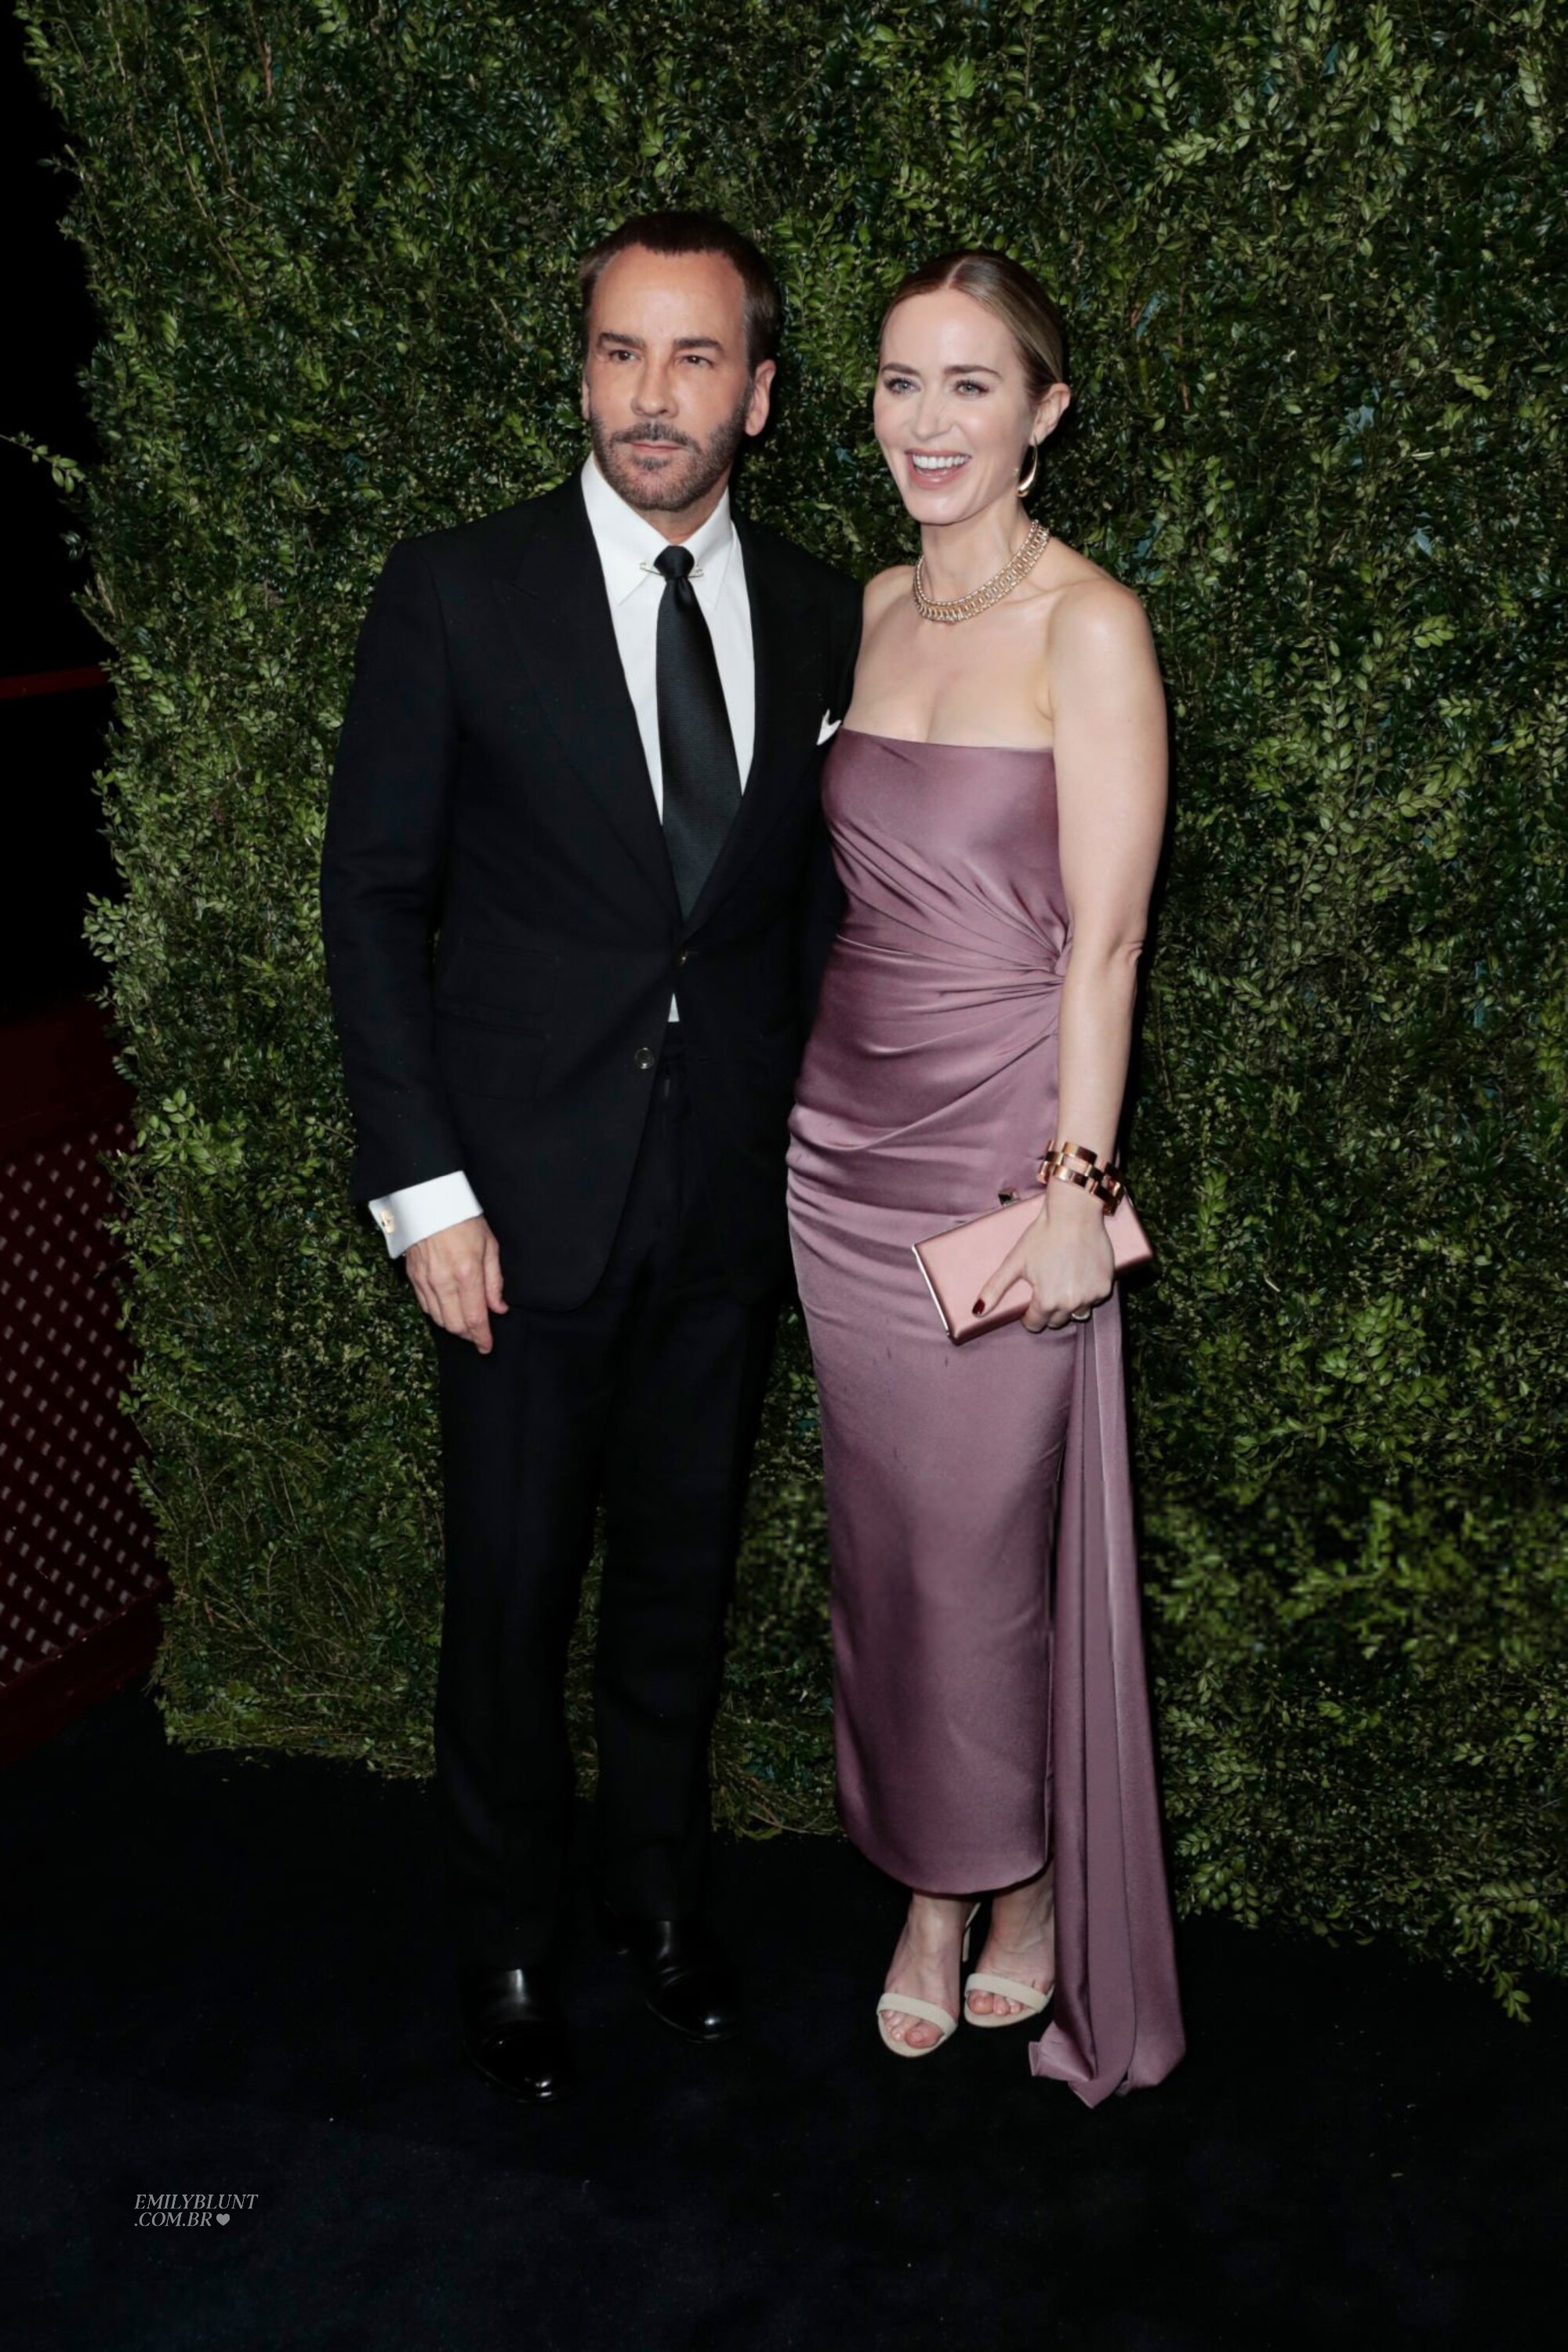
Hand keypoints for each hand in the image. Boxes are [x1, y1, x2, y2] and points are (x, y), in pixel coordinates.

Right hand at [404, 1214, 507, 1352]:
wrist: (428, 1201)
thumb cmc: (464, 1219)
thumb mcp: (489, 1245)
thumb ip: (494, 1281)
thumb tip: (499, 1308)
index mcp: (467, 1273)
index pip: (475, 1318)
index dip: (482, 1337)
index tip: (487, 1346)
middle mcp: (444, 1282)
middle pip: (455, 1325)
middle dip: (468, 1335)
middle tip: (479, 1335)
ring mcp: (425, 1281)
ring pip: (439, 1319)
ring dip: (453, 1327)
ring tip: (465, 1325)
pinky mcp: (413, 1277)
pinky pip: (425, 1307)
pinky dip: (438, 1315)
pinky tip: (448, 1312)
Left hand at [973, 1189, 1113, 1332]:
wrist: (1074, 1213)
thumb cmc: (1042, 1235)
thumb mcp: (1015, 1261)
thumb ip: (996, 1288)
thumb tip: (976, 1311)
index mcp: (1047, 1302)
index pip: (1035, 1324)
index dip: (1029, 1314)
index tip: (1030, 1302)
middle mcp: (1071, 1304)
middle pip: (1056, 1321)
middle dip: (1049, 1309)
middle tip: (1046, 1287)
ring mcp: (1091, 1296)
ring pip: (1077, 1312)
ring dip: (1070, 1303)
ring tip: (1063, 1281)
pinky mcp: (1106, 1286)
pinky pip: (1094, 1298)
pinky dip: (1087, 1291)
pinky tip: (1080, 1273)